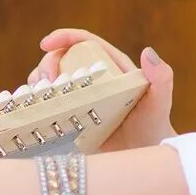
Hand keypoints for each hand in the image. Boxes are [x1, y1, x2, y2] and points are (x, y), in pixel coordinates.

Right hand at [33, 28, 175, 151]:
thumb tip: (147, 52)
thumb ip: (162, 78)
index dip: (64, 37)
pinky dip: (35, 105)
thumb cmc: (154, 127)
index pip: (84, 42)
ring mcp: (80, 98)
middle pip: (61, 60)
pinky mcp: (70, 117)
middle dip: (46, 64)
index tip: (46, 44)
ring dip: (37, 84)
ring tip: (40, 97)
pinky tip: (33, 113)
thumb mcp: (160, 101)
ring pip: (50, 81)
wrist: (144, 156)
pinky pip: (48, 105)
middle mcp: (92, 78)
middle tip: (47, 82)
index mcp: (111, 66)